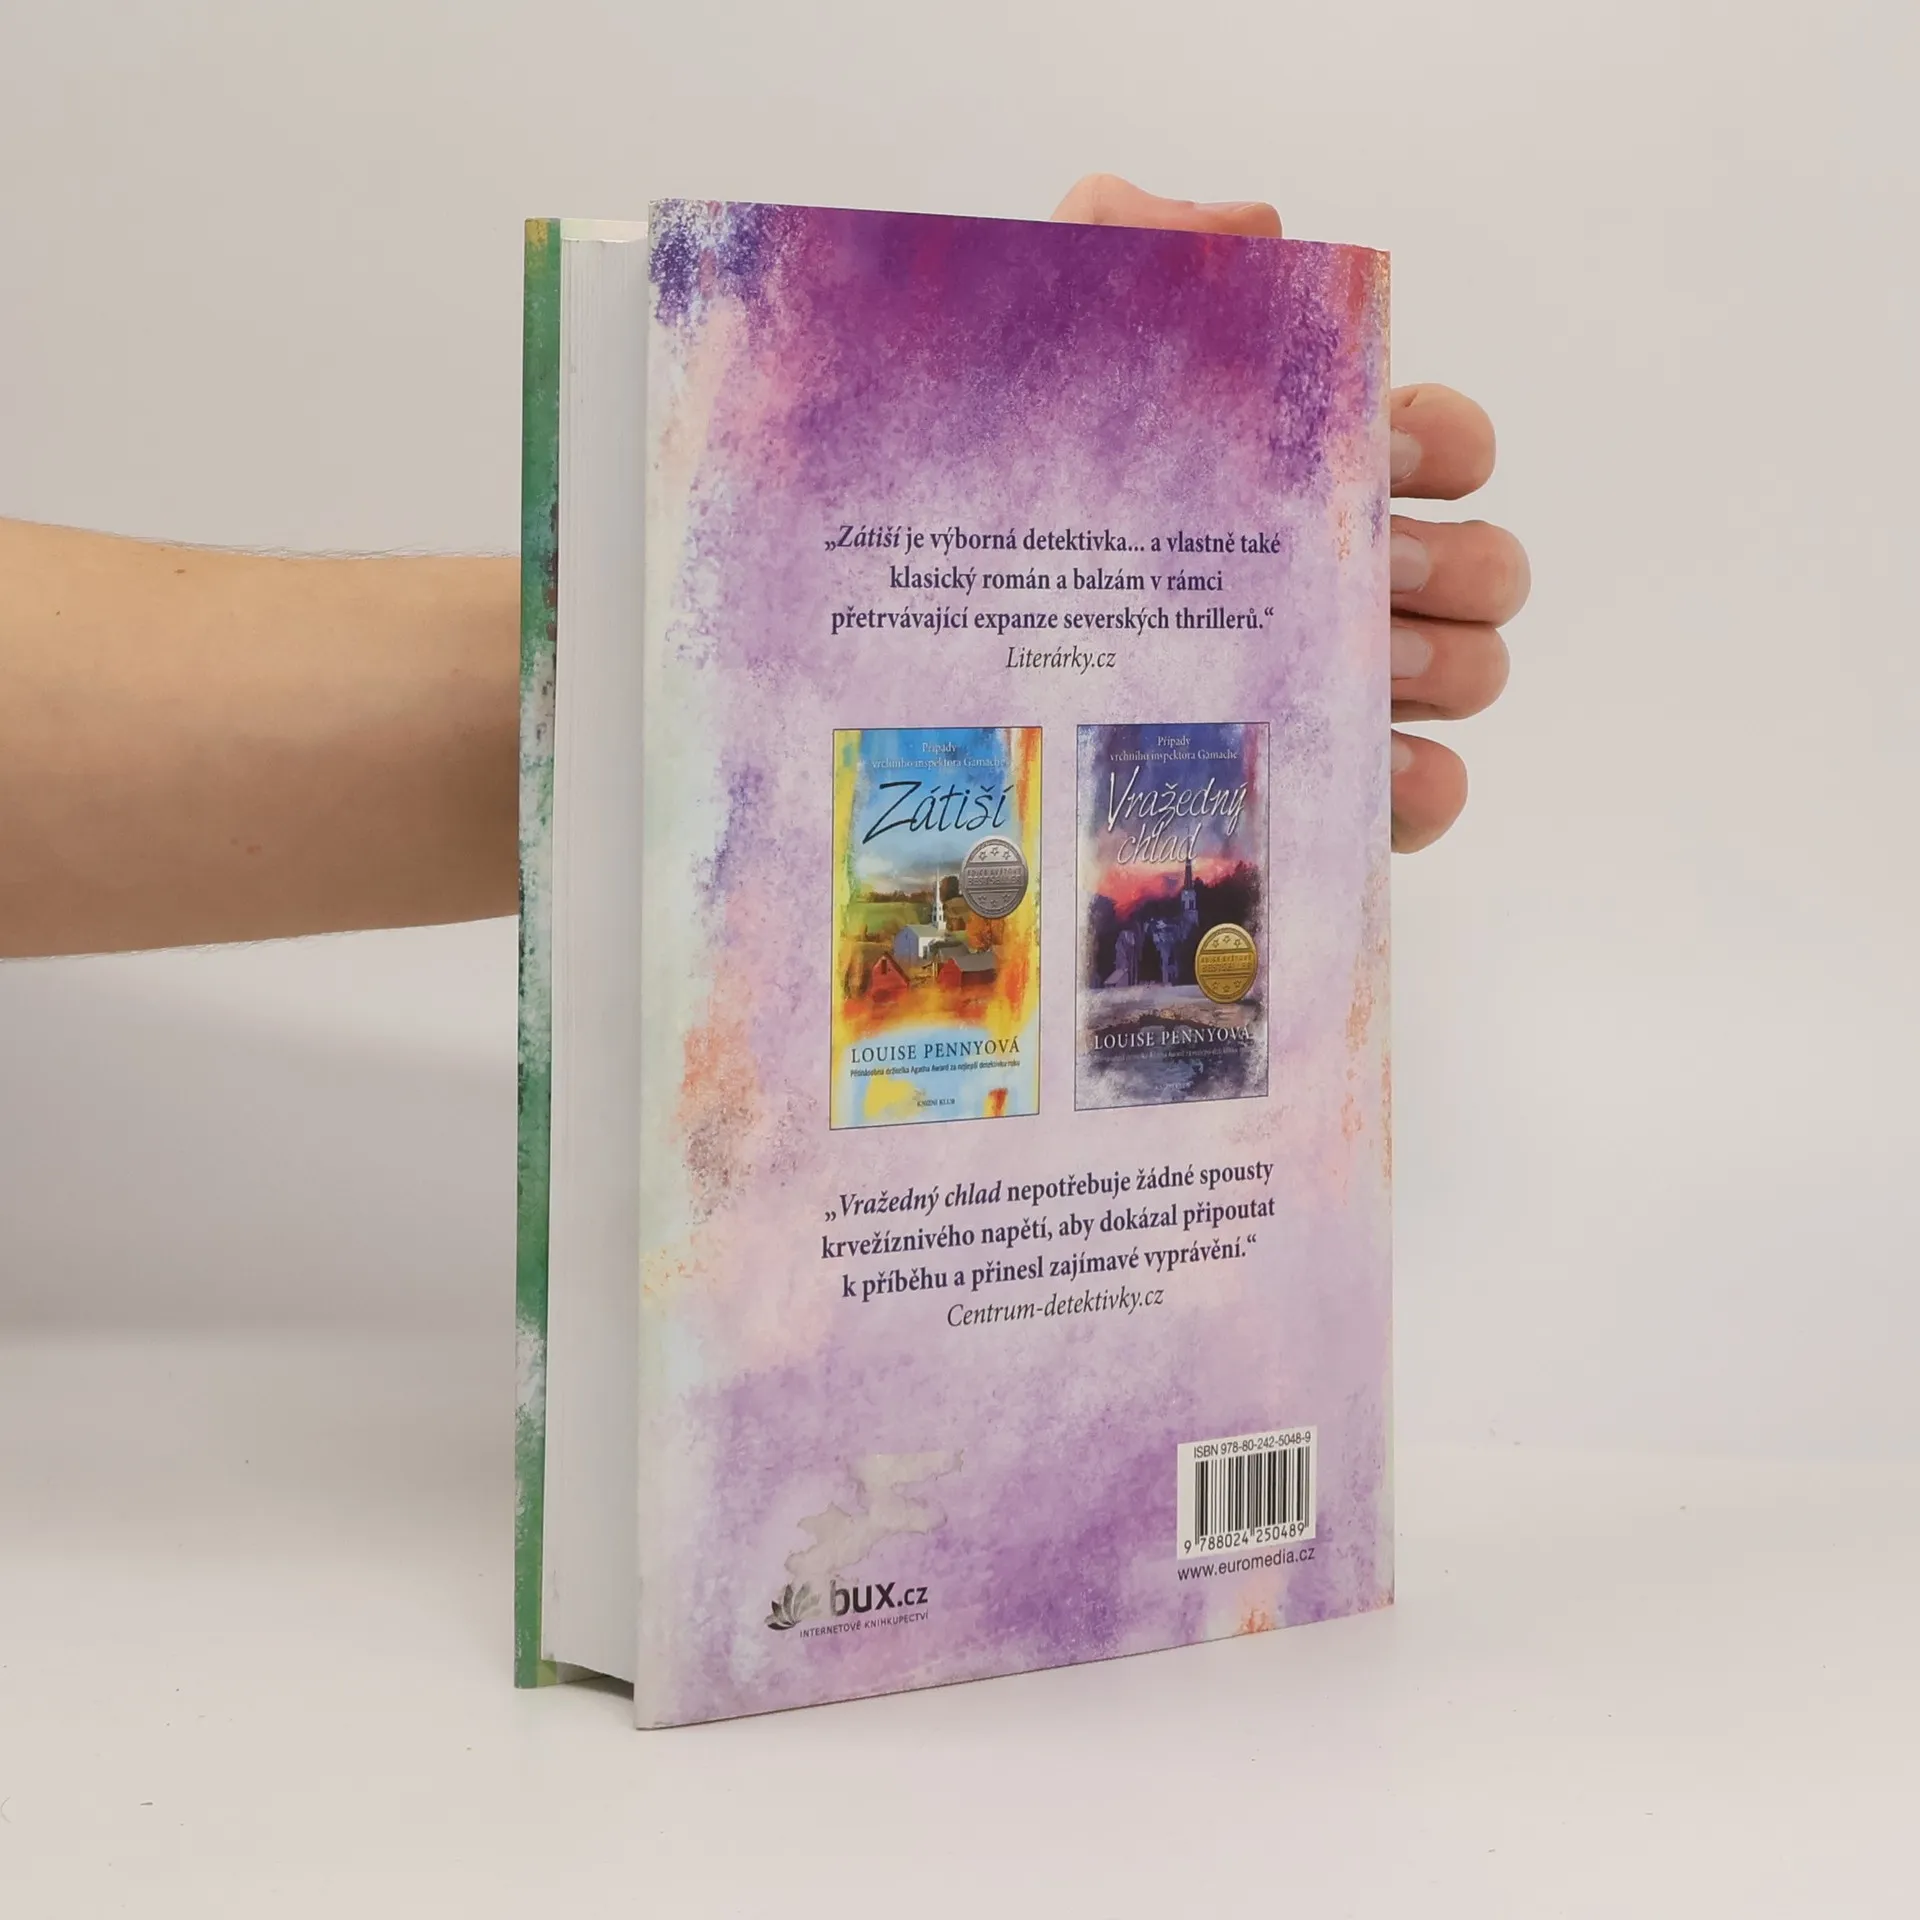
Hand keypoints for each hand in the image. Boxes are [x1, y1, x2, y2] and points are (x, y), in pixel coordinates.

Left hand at [1053, 175, 1525, 851]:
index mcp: (1302, 475)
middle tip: (1366, 571)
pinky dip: (1424, 781)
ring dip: (1446, 665)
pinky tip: (1366, 767)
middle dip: (1451, 564)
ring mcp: (1337, 688)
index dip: (1443, 440)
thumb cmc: (993, 493)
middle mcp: (1338, 579)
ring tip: (1358, 670)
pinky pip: (1427, 790)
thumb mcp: (1037, 348)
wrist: (916, 632)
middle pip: (1484, 565)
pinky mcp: (1315, 785)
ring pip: (1475, 669)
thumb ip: (1126, 243)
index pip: (1445, 441)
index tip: (1377, 445)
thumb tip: (1255, 230)